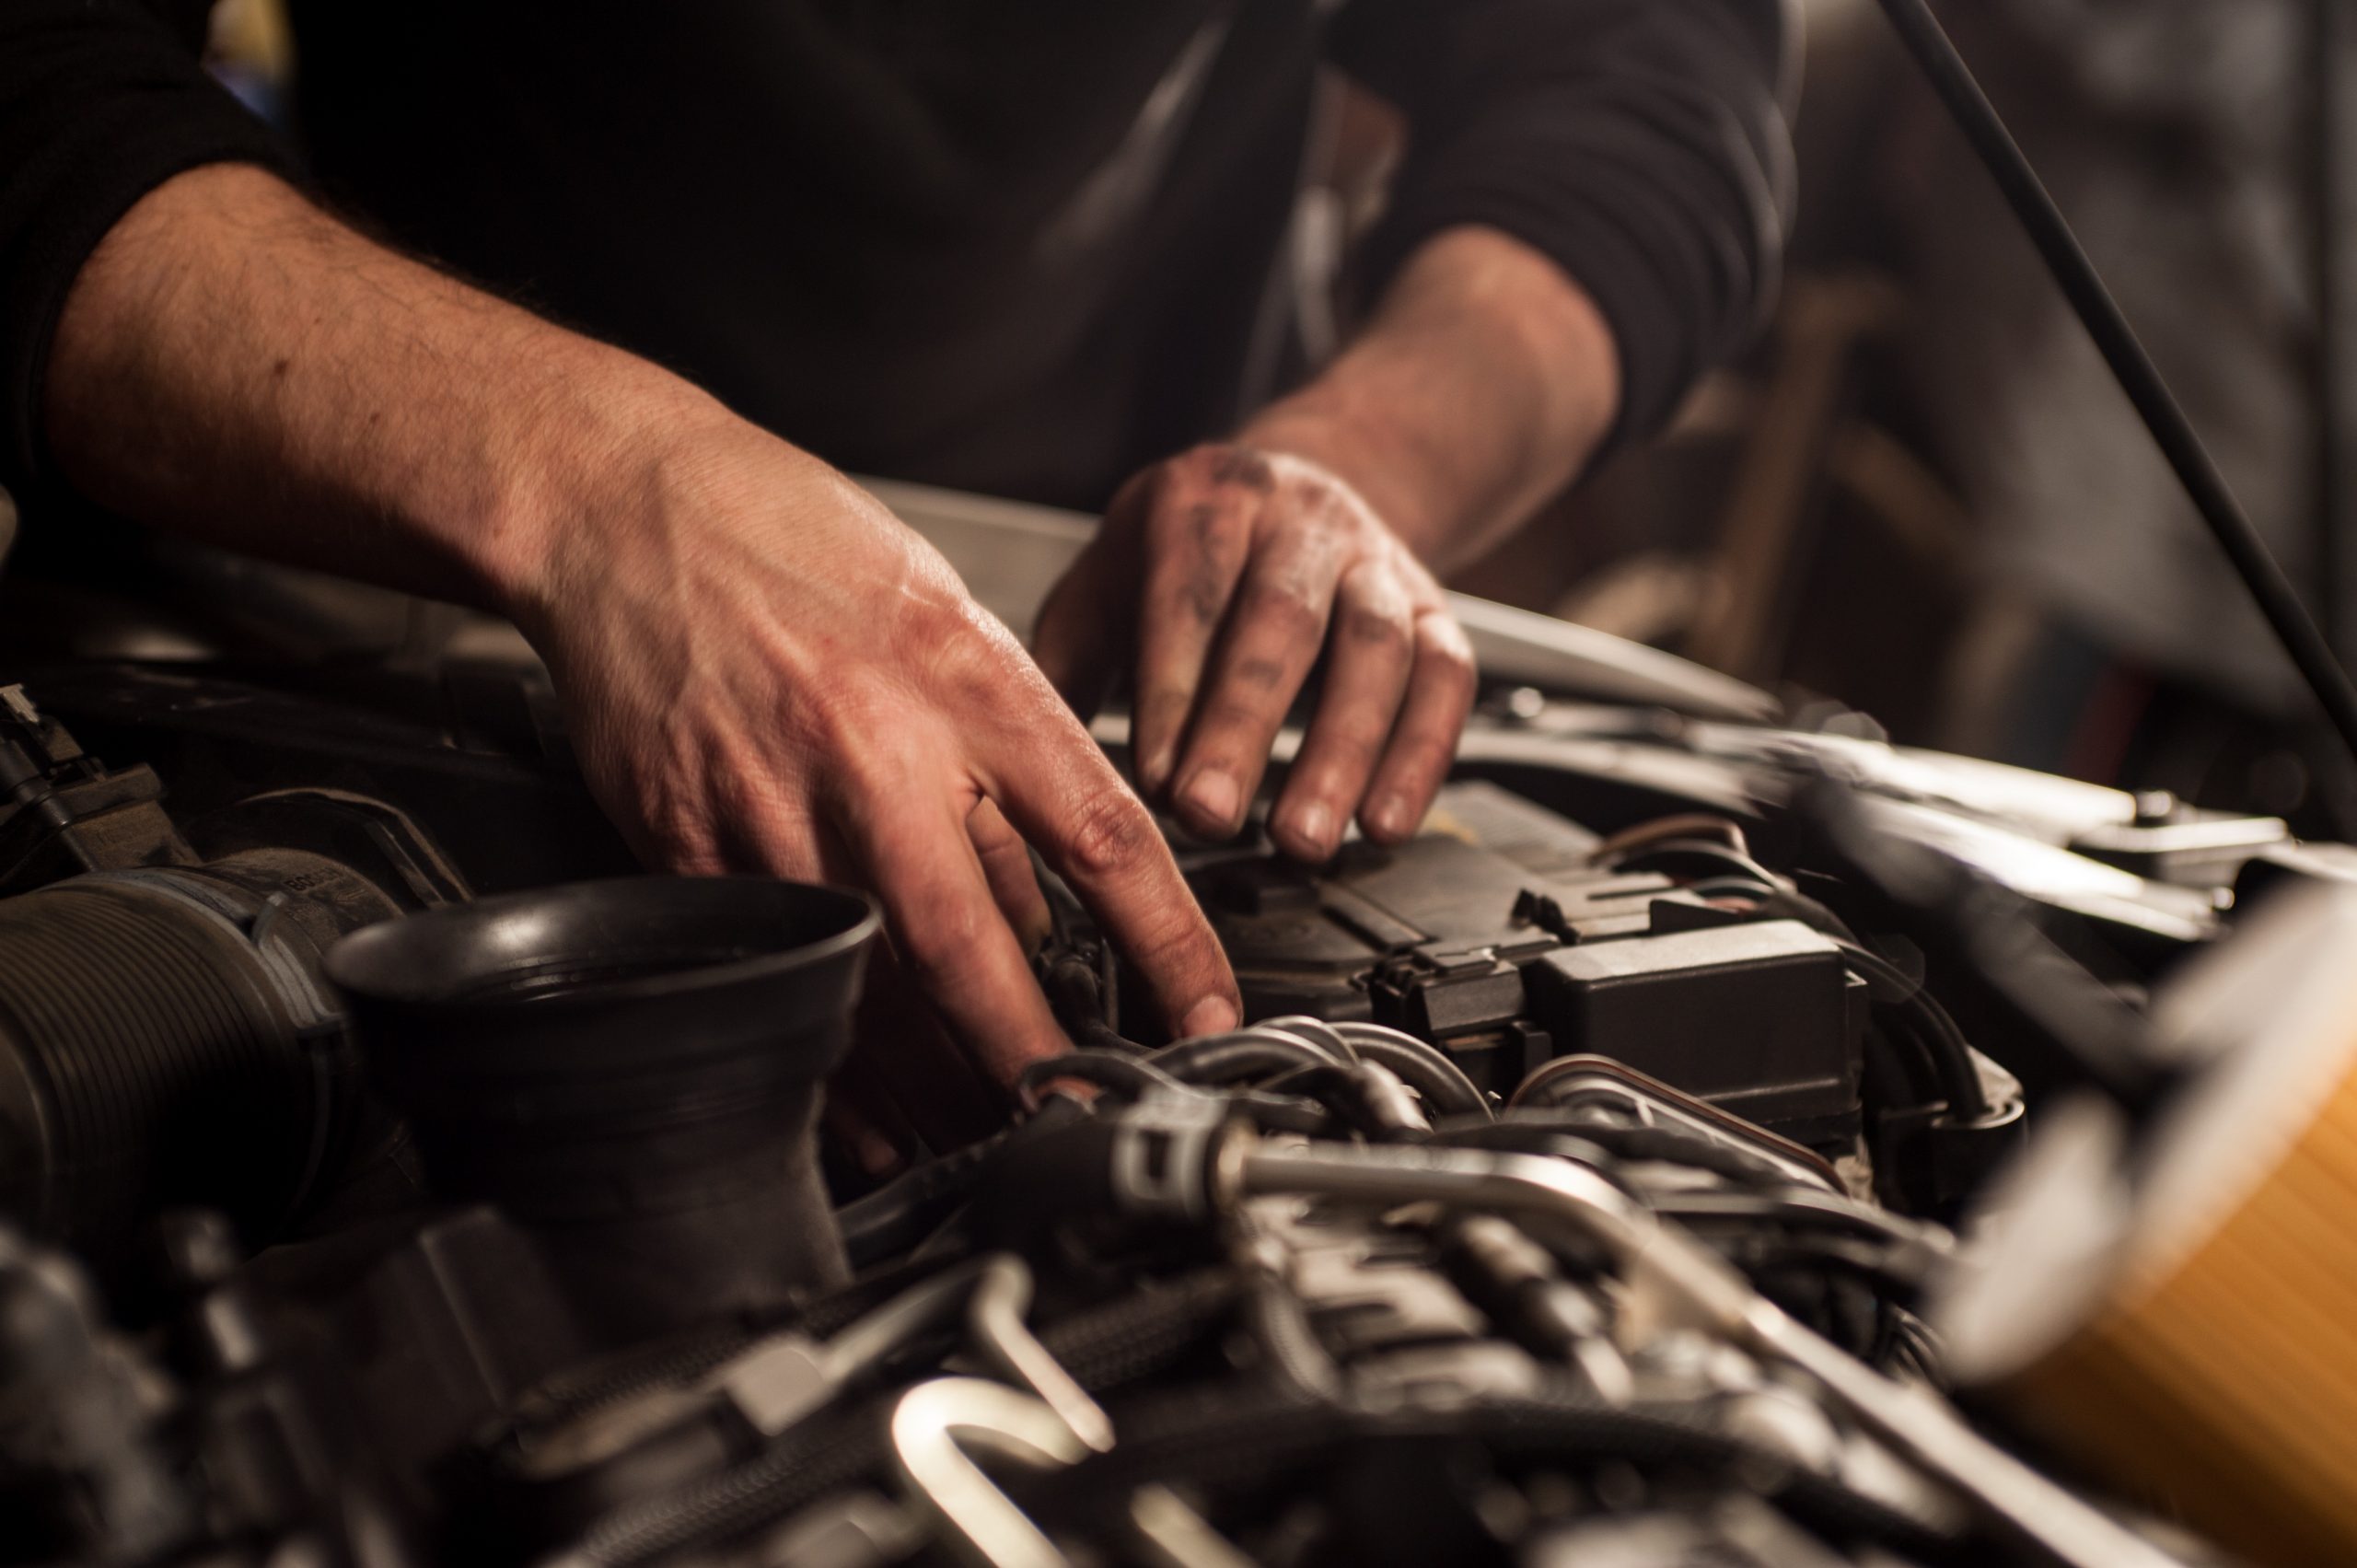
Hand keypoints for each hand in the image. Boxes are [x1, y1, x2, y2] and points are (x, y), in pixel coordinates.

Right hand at [509, 408, 1240, 1089]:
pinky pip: (777, 978)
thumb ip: (1005, 766)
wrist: (627, 507)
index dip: (1169, 948)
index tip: (1208, 1020)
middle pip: (974, 951)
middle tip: (1081, 1124)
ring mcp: (772, 807)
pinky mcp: (688, 843)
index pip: (1102, 838)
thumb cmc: (800, 549)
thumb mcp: (950, 626)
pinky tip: (872, 1116)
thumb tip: (1047, 918)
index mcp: (965, 683)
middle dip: (1034, 1065)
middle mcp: (874, 752)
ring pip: (869, 990)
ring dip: (935, 1091)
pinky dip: (831, 1061)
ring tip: (988, 1141)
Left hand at [1034, 443, 1475, 861]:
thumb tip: (1020, 763)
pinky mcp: (1432, 604)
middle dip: (1245, 727)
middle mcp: (1297, 519)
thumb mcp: (1109, 578)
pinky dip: (1421, 755)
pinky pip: (1446, 677)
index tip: (1151, 783)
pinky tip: (1384, 824)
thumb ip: (1067, 662)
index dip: (1173, 692)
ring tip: (1303, 840)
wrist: (1303, 484)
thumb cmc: (1185, 555)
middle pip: (1281, 621)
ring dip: (1344, 753)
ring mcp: (1373, 558)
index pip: (1188, 596)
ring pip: (1377, 648)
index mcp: (1202, 501)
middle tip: (1212, 817)